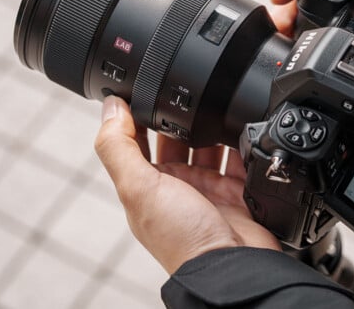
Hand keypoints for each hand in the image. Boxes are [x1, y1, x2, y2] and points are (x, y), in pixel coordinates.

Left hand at [95, 95, 279, 273]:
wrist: (232, 267)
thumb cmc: (182, 239)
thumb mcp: (138, 189)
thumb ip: (119, 147)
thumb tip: (109, 106)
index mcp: (148, 184)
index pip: (141, 139)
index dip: (142, 114)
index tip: (147, 85)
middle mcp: (178, 185)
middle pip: (179, 138)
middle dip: (185, 116)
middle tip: (192, 94)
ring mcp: (210, 189)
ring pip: (212, 145)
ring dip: (215, 127)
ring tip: (220, 109)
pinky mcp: (240, 192)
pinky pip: (242, 158)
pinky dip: (244, 143)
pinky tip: (244, 129)